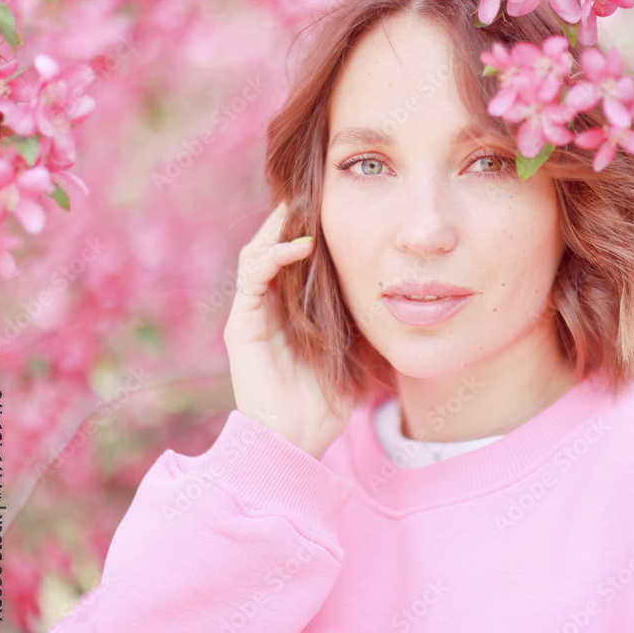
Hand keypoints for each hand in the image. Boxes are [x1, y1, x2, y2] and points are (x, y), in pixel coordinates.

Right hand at [223, 201, 352, 458]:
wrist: (298, 438)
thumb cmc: (326, 399)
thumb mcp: (348, 345)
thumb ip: (354, 316)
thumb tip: (390, 289)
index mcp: (286, 311)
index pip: (289, 258)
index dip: (304, 230)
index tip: (331, 206)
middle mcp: (264, 308)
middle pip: (268, 248)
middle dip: (288, 220)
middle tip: (313, 194)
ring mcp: (250, 315)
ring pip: (255, 254)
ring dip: (278, 229)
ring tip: (304, 207)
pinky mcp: (242, 326)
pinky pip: (252, 278)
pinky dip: (274, 257)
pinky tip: (301, 245)